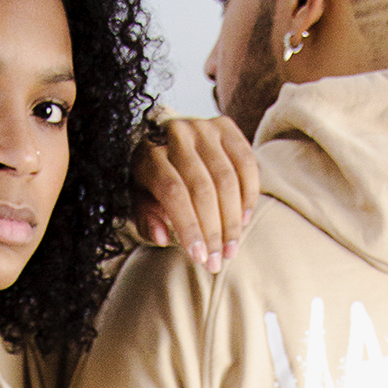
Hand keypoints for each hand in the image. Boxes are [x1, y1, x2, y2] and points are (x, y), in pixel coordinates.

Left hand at [130, 116, 258, 272]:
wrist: (164, 141)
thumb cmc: (151, 180)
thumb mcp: (139, 200)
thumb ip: (145, 219)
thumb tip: (162, 237)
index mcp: (149, 152)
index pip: (173, 191)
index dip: (189, 227)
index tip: (199, 257)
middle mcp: (177, 134)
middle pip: (202, 188)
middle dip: (213, 230)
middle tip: (217, 261)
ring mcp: (203, 126)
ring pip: (227, 179)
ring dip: (233, 220)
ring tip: (231, 249)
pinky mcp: (226, 126)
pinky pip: (246, 163)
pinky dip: (248, 195)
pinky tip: (244, 220)